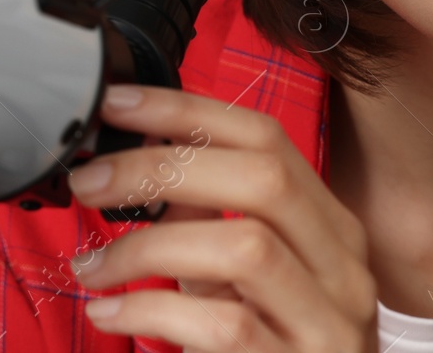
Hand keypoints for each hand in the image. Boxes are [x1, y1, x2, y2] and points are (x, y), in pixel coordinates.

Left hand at [67, 84, 378, 352]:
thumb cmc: (274, 351)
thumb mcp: (244, 281)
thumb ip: (209, 221)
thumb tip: (145, 161)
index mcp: (330, 227)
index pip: (266, 137)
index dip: (186, 110)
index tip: (117, 105)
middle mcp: (342, 267)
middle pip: (261, 179)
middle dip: (161, 168)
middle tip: (90, 182)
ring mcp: (329, 322)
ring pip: (246, 247)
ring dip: (150, 246)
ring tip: (93, 264)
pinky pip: (224, 326)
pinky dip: (152, 310)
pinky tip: (110, 311)